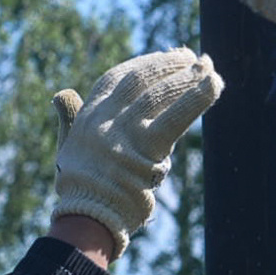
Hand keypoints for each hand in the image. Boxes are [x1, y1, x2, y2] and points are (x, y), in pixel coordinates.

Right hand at [51, 49, 223, 257]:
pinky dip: (197, 97)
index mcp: (88, 116)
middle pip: (142, 80)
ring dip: (187, 77)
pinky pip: (176, 117)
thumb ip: (69, 117)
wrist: (87, 218)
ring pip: (160, 94)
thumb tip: (61, 93)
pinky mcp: (145, 149)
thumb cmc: (80, 187)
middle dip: (169, 65)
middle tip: (192, 57)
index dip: (144, 64)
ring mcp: (125, 133)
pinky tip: (214, 83)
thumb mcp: (68, 146)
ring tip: (208, 66)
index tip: (165, 56)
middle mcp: (105, 119)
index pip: (117, 79)